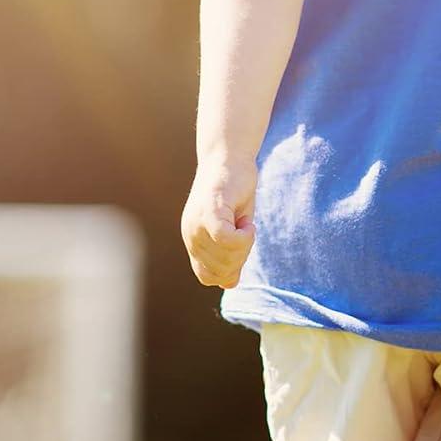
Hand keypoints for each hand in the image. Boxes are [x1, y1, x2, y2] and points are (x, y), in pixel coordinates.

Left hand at [181, 157, 256, 289]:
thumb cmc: (234, 191)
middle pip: (221, 270)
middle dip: (241, 258)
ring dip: (245, 246)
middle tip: (247, 233)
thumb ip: (230, 255)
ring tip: (245, 224)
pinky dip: (244, 237)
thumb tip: (230, 284)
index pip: (209, 277)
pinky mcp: (209, 211)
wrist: (229, 156)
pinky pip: (226, 240)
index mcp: (194, 242)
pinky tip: (249, 224)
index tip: (243, 250)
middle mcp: (191, 235)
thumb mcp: (234, 229)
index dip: (230, 272)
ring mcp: (197, 224)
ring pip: (226, 257)